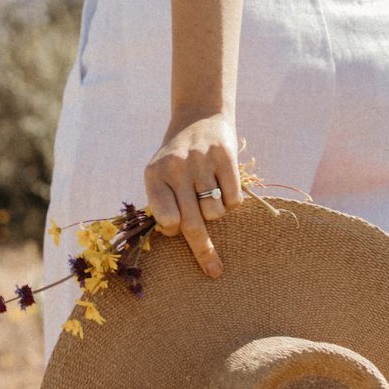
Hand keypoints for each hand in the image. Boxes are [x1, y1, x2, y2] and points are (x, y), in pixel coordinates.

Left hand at [143, 113, 243, 276]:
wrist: (199, 116)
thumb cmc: (177, 159)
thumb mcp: (159, 175)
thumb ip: (164, 204)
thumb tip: (180, 238)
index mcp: (154, 175)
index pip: (166, 220)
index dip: (175, 228)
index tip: (179, 228)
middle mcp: (176, 168)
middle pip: (192, 223)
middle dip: (204, 251)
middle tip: (214, 271)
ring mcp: (201, 161)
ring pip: (215, 213)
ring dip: (216, 213)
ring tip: (210, 194)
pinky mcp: (225, 156)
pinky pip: (234, 200)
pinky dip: (232, 202)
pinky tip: (224, 185)